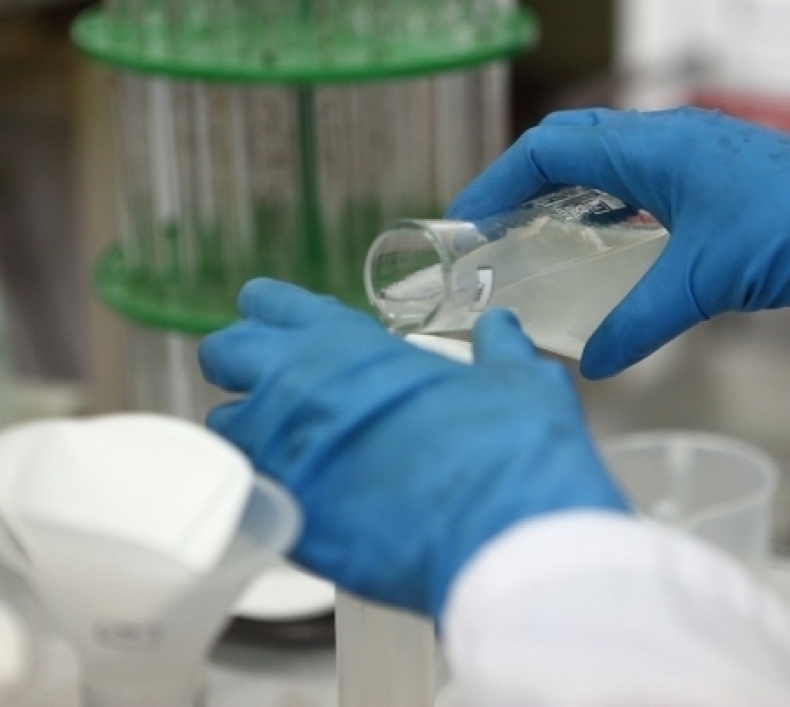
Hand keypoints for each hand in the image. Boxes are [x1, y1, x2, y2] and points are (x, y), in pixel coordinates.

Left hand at [198, 279, 628, 619]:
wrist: (502, 533)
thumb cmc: (509, 447)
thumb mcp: (518, 380)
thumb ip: (498, 348)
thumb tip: (500, 327)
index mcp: (347, 344)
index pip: (272, 305)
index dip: (273, 315)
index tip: (285, 329)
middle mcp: (297, 387)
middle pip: (224, 354)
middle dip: (242, 366)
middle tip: (282, 386)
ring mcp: (281, 453)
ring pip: (224, 428)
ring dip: (251, 432)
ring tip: (297, 451)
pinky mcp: (282, 518)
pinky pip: (249, 494)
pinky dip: (272, 491)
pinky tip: (312, 502)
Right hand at [448, 107, 789, 379]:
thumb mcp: (704, 283)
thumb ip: (640, 322)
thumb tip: (595, 366)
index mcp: (652, 144)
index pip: (549, 147)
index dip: (497, 181)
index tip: (464, 221)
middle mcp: (668, 137)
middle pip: (572, 147)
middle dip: (523, 185)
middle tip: (492, 233)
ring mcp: (697, 153)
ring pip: (609, 163)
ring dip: (567, 195)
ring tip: (537, 239)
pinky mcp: (720, 177)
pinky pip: (644, 182)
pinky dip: (610, 207)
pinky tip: (609, 245)